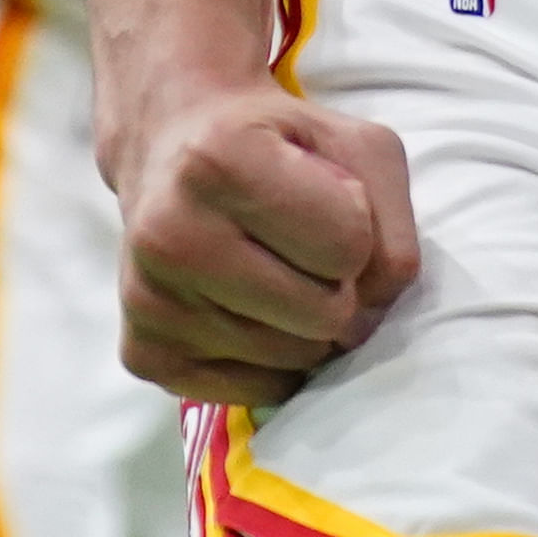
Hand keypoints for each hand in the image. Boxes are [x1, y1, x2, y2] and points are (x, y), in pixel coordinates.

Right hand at [112, 69, 420, 401]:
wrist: (174, 151)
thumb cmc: (279, 145)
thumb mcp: (358, 148)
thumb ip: (393, 222)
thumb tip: (378, 307)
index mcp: (220, 161)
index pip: (348, 244)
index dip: (359, 231)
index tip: (331, 205)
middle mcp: (169, 234)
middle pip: (323, 313)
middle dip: (339, 286)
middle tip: (310, 252)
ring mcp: (150, 302)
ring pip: (292, 358)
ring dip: (309, 325)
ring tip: (280, 274)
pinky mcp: (143, 355)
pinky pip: (254, 391)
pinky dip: (274, 362)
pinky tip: (252, 310)